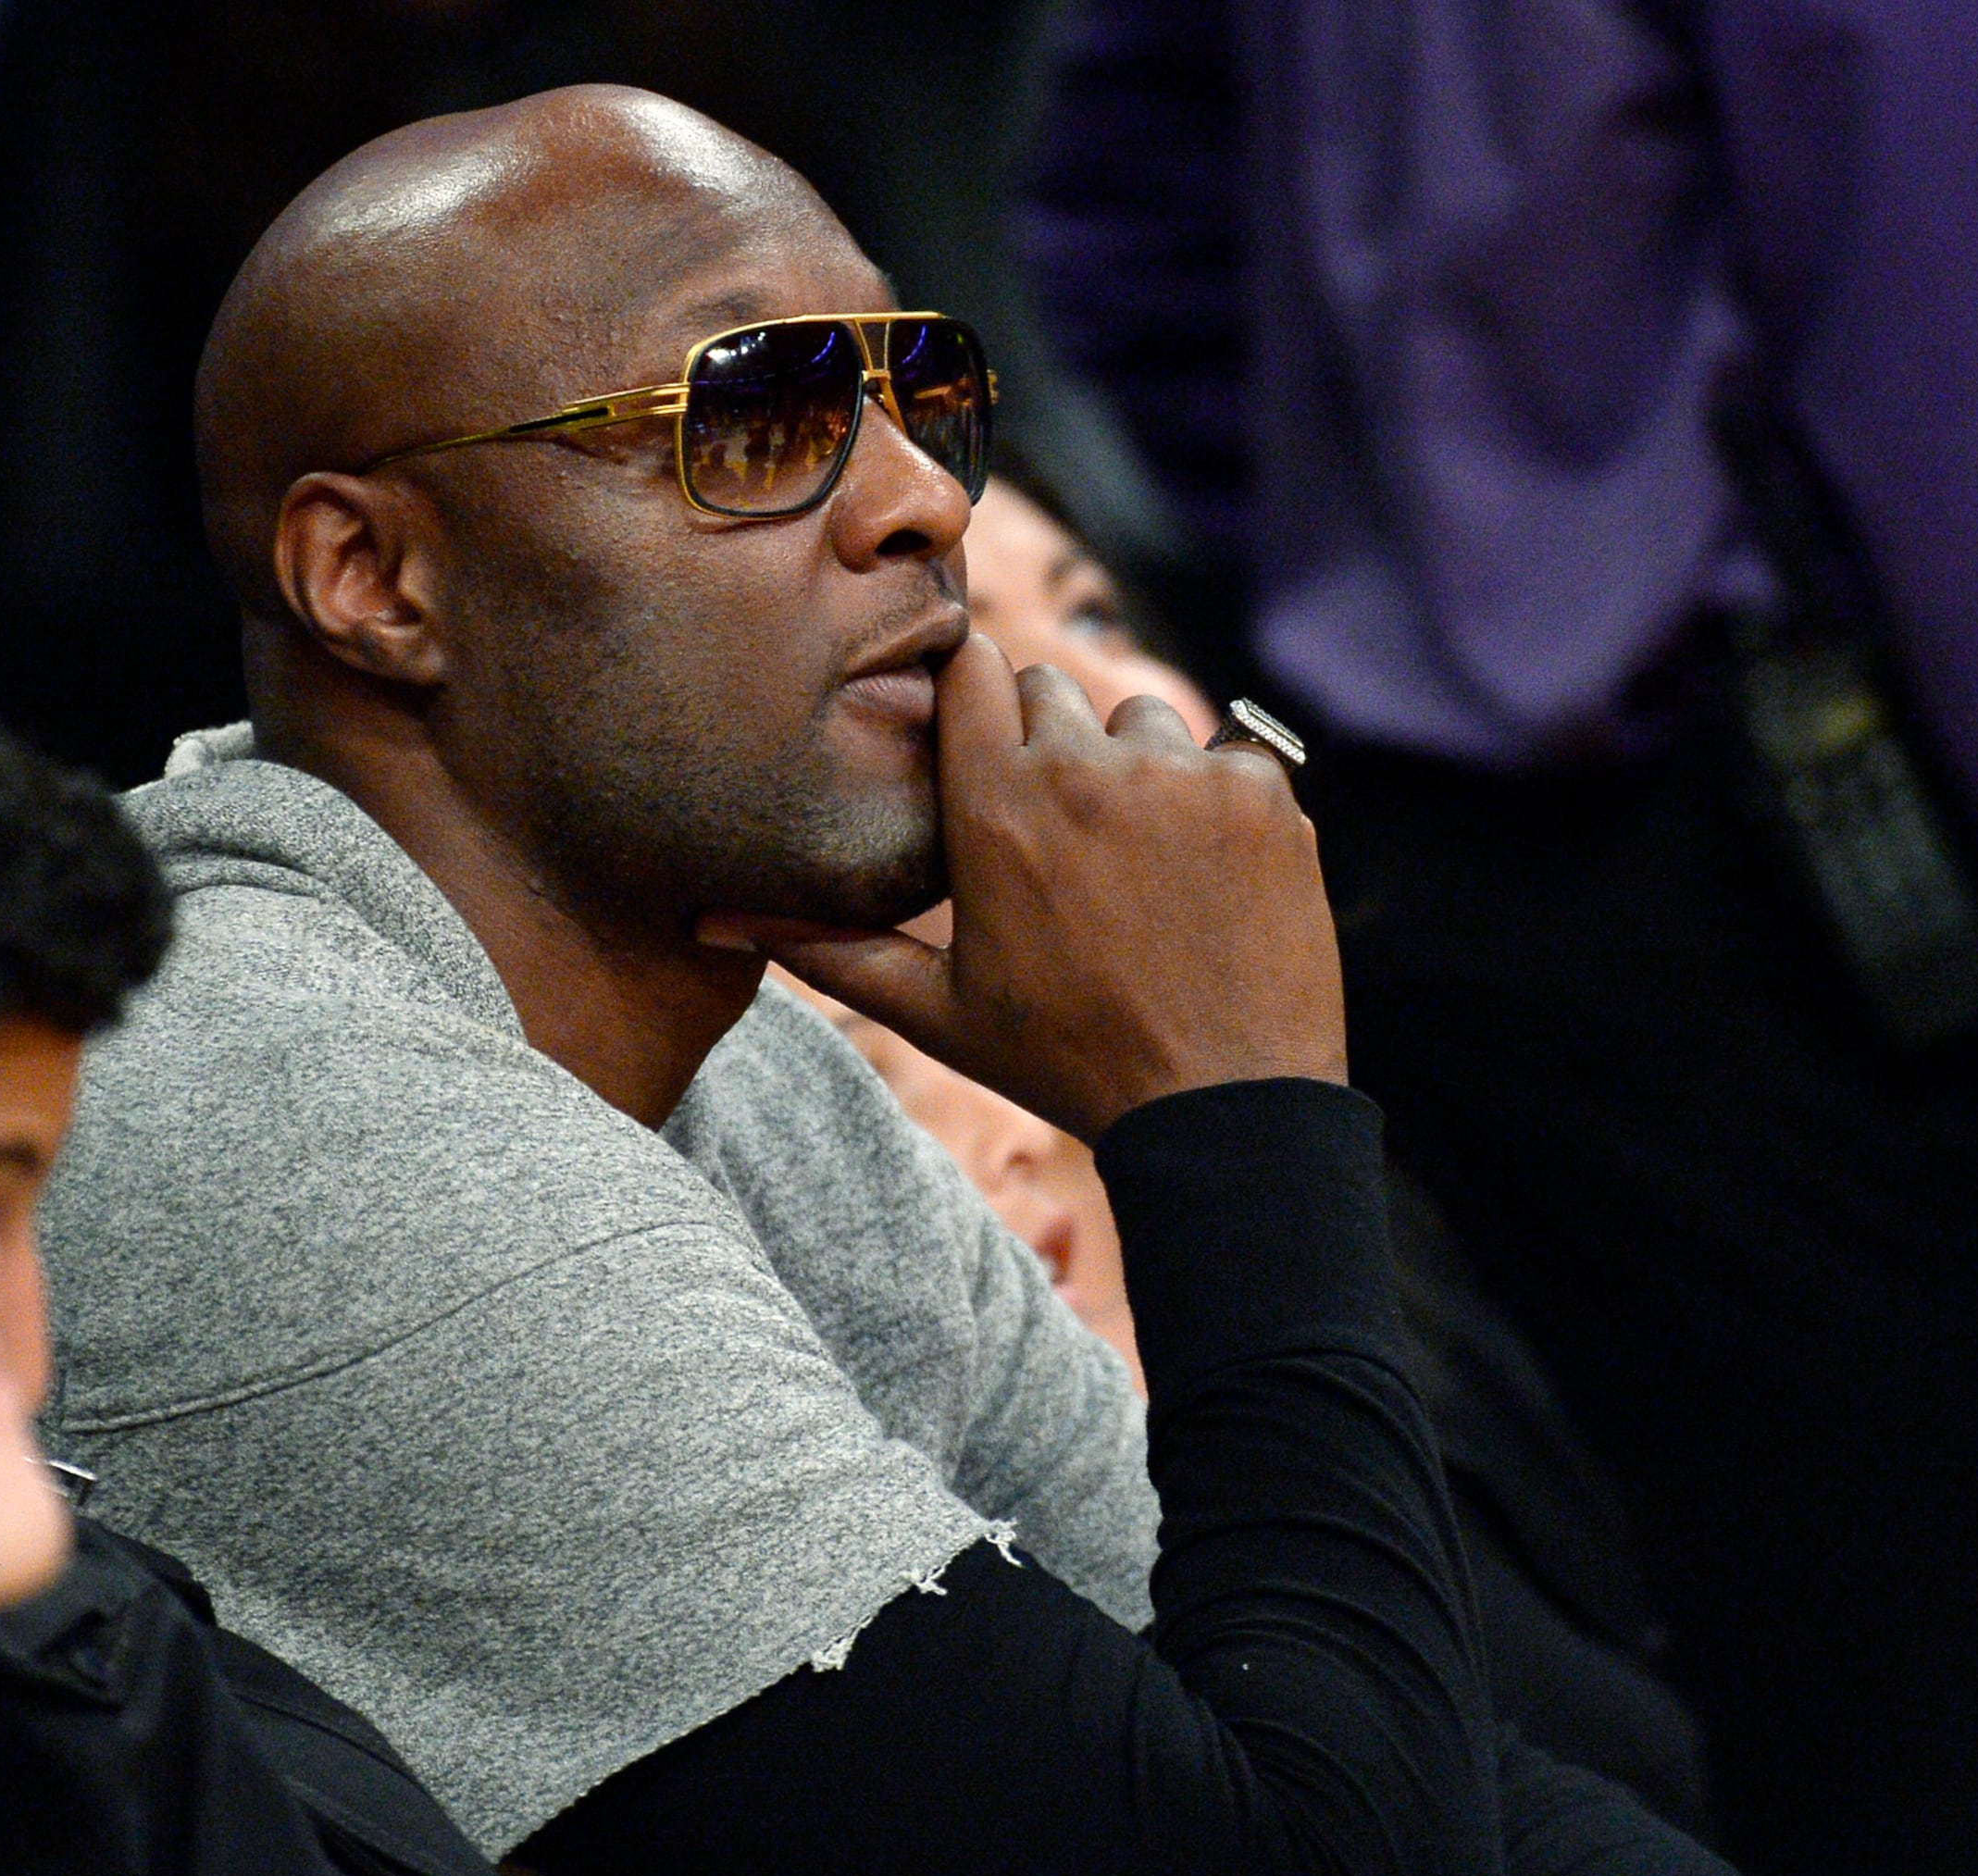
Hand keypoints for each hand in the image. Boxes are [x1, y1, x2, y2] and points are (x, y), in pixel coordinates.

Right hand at [701, 635, 1344, 1141]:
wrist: (1224, 1107)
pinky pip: (1229, 757)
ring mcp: (1185, 775)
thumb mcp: (939, 1012)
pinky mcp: (1265, 793)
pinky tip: (1206, 877)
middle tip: (1057, 825)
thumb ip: (830, 951)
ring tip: (1137, 858)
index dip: (972, 693)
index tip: (977, 729)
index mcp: (995, 807)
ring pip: (1143, 719)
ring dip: (1136, 766)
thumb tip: (712, 920)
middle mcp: (1088, 769)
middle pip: (1050, 687)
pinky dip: (1219, 802)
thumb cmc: (1068, 1063)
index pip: (972, 667)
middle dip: (1046, 737)